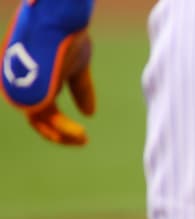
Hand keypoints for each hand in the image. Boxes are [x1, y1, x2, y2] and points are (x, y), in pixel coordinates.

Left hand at [3, 0, 95, 144]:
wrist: (63, 23)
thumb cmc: (69, 40)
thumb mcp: (78, 69)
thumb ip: (81, 91)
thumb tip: (89, 113)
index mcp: (36, 79)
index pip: (41, 110)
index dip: (60, 125)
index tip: (83, 135)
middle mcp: (26, 84)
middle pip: (37, 118)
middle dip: (60, 134)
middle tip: (84, 140)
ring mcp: (25, 85)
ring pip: (38, 120)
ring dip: (61, 134)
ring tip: (83, 138)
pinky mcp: (29, 87)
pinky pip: (41, 116)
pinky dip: (61, 128)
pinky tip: (81, 132)